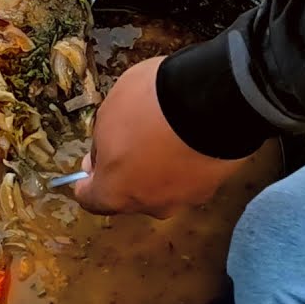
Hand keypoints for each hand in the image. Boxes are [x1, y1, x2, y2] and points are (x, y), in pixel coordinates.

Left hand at [72, 57, 248, 218]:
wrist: (212, 98)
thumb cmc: (148, 105)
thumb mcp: (108, 113)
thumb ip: (103, 143)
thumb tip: (105, 156)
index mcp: (115, 193)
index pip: (91, 199)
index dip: (89, 178)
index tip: (95, 159)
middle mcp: (151, 205)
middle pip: (132, 195)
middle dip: (130, 172)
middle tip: (135, 141)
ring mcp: (187, 198)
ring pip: (167, 187)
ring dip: (163, 168)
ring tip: (170, 135)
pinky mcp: (216, 185)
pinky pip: (194, 175)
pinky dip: (190, 160)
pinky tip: (193, 135)